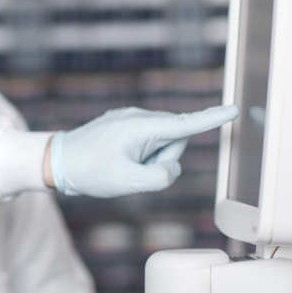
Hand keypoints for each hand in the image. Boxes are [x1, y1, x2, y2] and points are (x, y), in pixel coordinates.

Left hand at [47, 105, 237, 197]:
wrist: (57, 161)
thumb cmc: (91, 172)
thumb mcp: (129, 183)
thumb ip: (161, 177)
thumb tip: (172, 167)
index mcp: (143, 127)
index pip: (186, 125)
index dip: (213, 119)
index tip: (235, 109)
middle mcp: (140, 117)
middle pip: (175, 143)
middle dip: (161, 161)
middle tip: (129, 170)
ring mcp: (131, 119)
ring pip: (160, 145)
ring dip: (148, 160)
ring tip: (119, 165)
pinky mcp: (125, 126)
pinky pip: (145, 144)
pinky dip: (138, 158)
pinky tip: (115, 162)